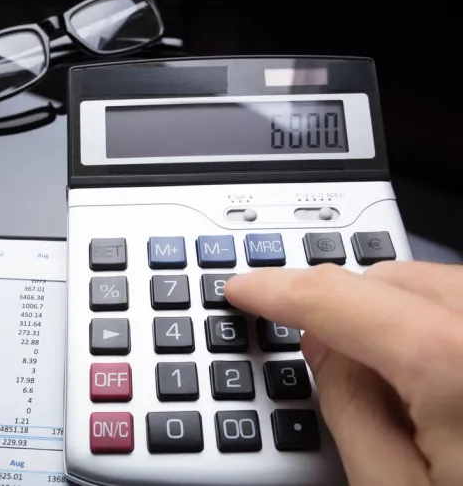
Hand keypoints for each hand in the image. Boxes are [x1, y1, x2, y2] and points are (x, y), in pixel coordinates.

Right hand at [226, 261, 462, 485]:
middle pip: (386, 278)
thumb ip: (348, 410)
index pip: (335, 296)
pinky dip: (440, 320)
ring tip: (404, 386)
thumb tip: (321, 346)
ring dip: (397, 313)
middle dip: (346, 309)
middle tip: (330, 361)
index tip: (245, 289)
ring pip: (431, 281)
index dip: (276, 290)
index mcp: (454, 360)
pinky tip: (444, 378)